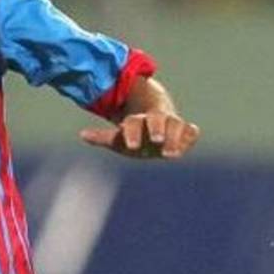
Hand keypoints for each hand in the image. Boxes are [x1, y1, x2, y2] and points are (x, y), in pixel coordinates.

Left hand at [79, 110, 199, 158]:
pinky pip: (191, 130)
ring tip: (170, 154)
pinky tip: (191, 137)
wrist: (155, 130)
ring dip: (175, 136)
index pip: (133, 123)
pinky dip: (191, 134)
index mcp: (136, 121)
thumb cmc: (134, 138)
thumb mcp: (118, 139)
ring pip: (176, 123)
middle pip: (156, 119)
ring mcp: (172, 124)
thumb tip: (82, 135)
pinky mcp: (185, 131)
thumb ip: (102, 137)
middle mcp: (155, 120)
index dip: (131, 133)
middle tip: (155, 140)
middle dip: (156, 128)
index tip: (131, 146)